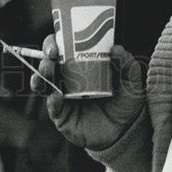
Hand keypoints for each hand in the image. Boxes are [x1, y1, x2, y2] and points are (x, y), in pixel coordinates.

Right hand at [30, 38, 145, 150]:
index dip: (53, 43)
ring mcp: (63, 99)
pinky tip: (57, 95)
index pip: (61, 50)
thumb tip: (116, 48)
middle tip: (51, 54)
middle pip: (47, 65)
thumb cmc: (125, 100)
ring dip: (41, 76)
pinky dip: (52, 100)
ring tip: (48, 69)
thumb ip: (126, 63)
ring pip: (43, 85)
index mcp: (80, 66)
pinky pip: (52, 108)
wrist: (126, 130)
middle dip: (45, 58)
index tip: (57, 41)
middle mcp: (67, 80)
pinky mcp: (63, 117)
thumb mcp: (131, 80)